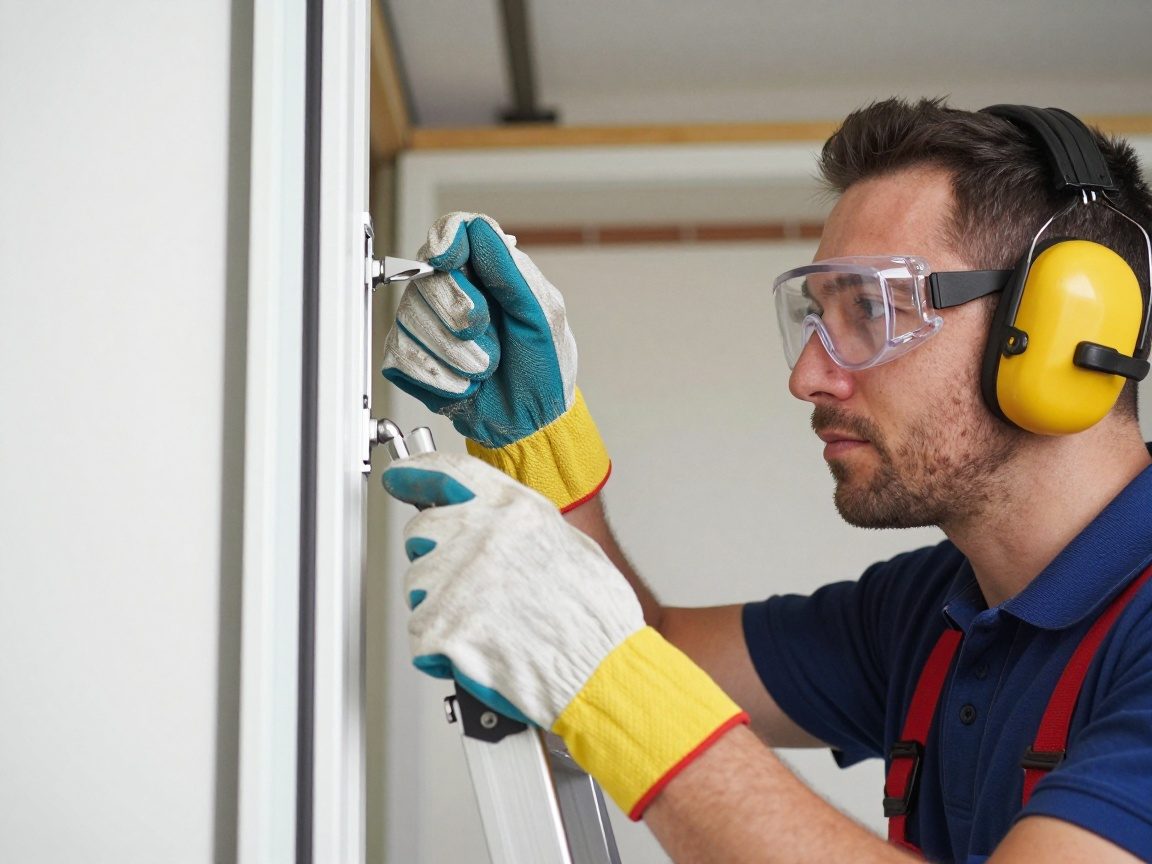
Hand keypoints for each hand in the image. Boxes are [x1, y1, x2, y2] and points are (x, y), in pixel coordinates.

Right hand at [381, 213, 609, 510]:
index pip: (450, 232)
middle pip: (426, 277)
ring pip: (411, 318)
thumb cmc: (544, 368)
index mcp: (486, 270)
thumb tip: (477, 229)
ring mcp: (427, 325)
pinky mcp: (410, 359)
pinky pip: (403, 356)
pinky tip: (464, 384)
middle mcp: (451, 291)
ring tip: (484, 368)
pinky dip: (440, 377)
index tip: (450, 261)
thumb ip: (509, 270)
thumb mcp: (542, 314)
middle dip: (460, 314)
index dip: (443, 242)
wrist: (531, 422)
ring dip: (456, 353)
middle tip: (489, 337)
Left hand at [382, 452, 747, 818]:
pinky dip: (440, 651)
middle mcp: (483, 537)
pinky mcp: (445, 628)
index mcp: (515, 512)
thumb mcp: (570, 547)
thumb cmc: (596, 620)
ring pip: (418, 585)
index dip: (418, 475)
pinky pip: (420, 635)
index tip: (402, 478)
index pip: (450, 476)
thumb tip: (495, 525)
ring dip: (440, 606)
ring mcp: (460, 582)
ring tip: (484, 625)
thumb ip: (523, 528)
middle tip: (463, 584)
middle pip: (423, 532)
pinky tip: (475, 653)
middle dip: (434, 557)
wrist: (602, 672)